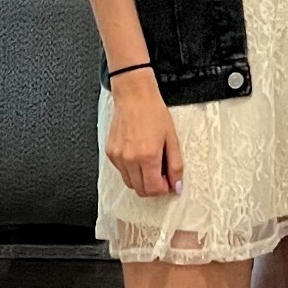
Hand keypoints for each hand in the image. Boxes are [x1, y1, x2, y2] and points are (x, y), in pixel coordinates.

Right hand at [104, 71, 184, 197]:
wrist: (134, 97)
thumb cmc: (153, 113)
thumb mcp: (172, 139)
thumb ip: (175, 165)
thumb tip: (176, 185)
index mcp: (147, 156)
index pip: (153, 189)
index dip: (163, 189)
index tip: (168, 182)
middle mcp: (130, 159)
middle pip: (140, 190)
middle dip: (153, 187)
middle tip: (161, 175)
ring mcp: (118, 157)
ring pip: (130, 183)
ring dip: (141, 180)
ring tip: (150, 163)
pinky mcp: (110, 153)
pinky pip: (121, 171)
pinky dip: (131, 170)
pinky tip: (138, 155)